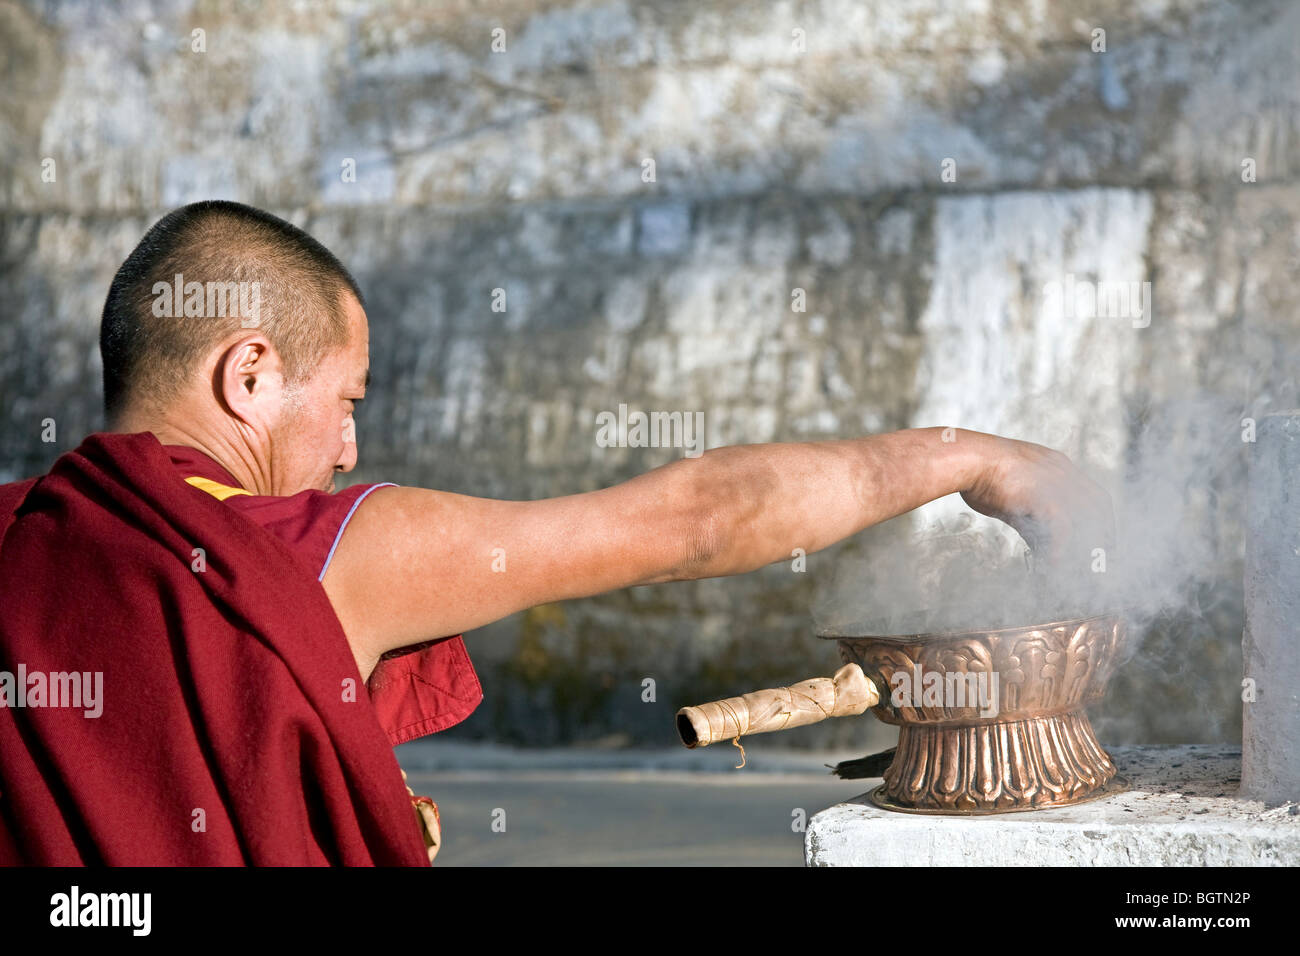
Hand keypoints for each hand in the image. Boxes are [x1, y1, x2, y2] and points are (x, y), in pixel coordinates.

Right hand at [960, 437, 1114, 568]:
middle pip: (1099, 506)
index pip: (1094, 493)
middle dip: (1105, 533)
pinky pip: (1062, 528)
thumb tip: (1040, 542)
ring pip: (1086, 518)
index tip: (1103, 537)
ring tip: (1083, 568)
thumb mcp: (1012, 493)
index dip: (1102, 518)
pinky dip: (1060, 548)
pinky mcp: (1044, 495)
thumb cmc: (980, 473)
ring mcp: (1056, 482)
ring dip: (1086, 544)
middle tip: (1104, 557)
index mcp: (1057, 465)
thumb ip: (1031, 514)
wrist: (965, 458)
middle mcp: (1063, 472)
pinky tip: (1053, 563)